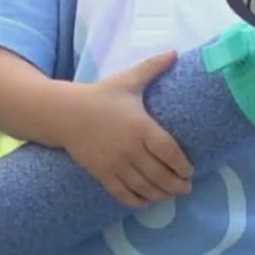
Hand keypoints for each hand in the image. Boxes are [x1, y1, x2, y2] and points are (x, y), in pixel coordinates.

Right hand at [60, 51, 193, 207]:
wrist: (64, 113)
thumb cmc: (100, 96)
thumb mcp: (128, 80)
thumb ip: (153, 68)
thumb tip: (176, 52)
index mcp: (141, 126)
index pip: (169, 152)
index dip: (183, 166)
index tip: (190, 171)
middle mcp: (130, 148)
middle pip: (160, 174)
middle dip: (177, 185)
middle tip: (186, 188)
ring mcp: (115, 163)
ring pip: (144, 187)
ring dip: (161, 195)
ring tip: (170, 195)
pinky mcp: (101, 173)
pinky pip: (122, 193)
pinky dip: (136, 201)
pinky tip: (146, 202)